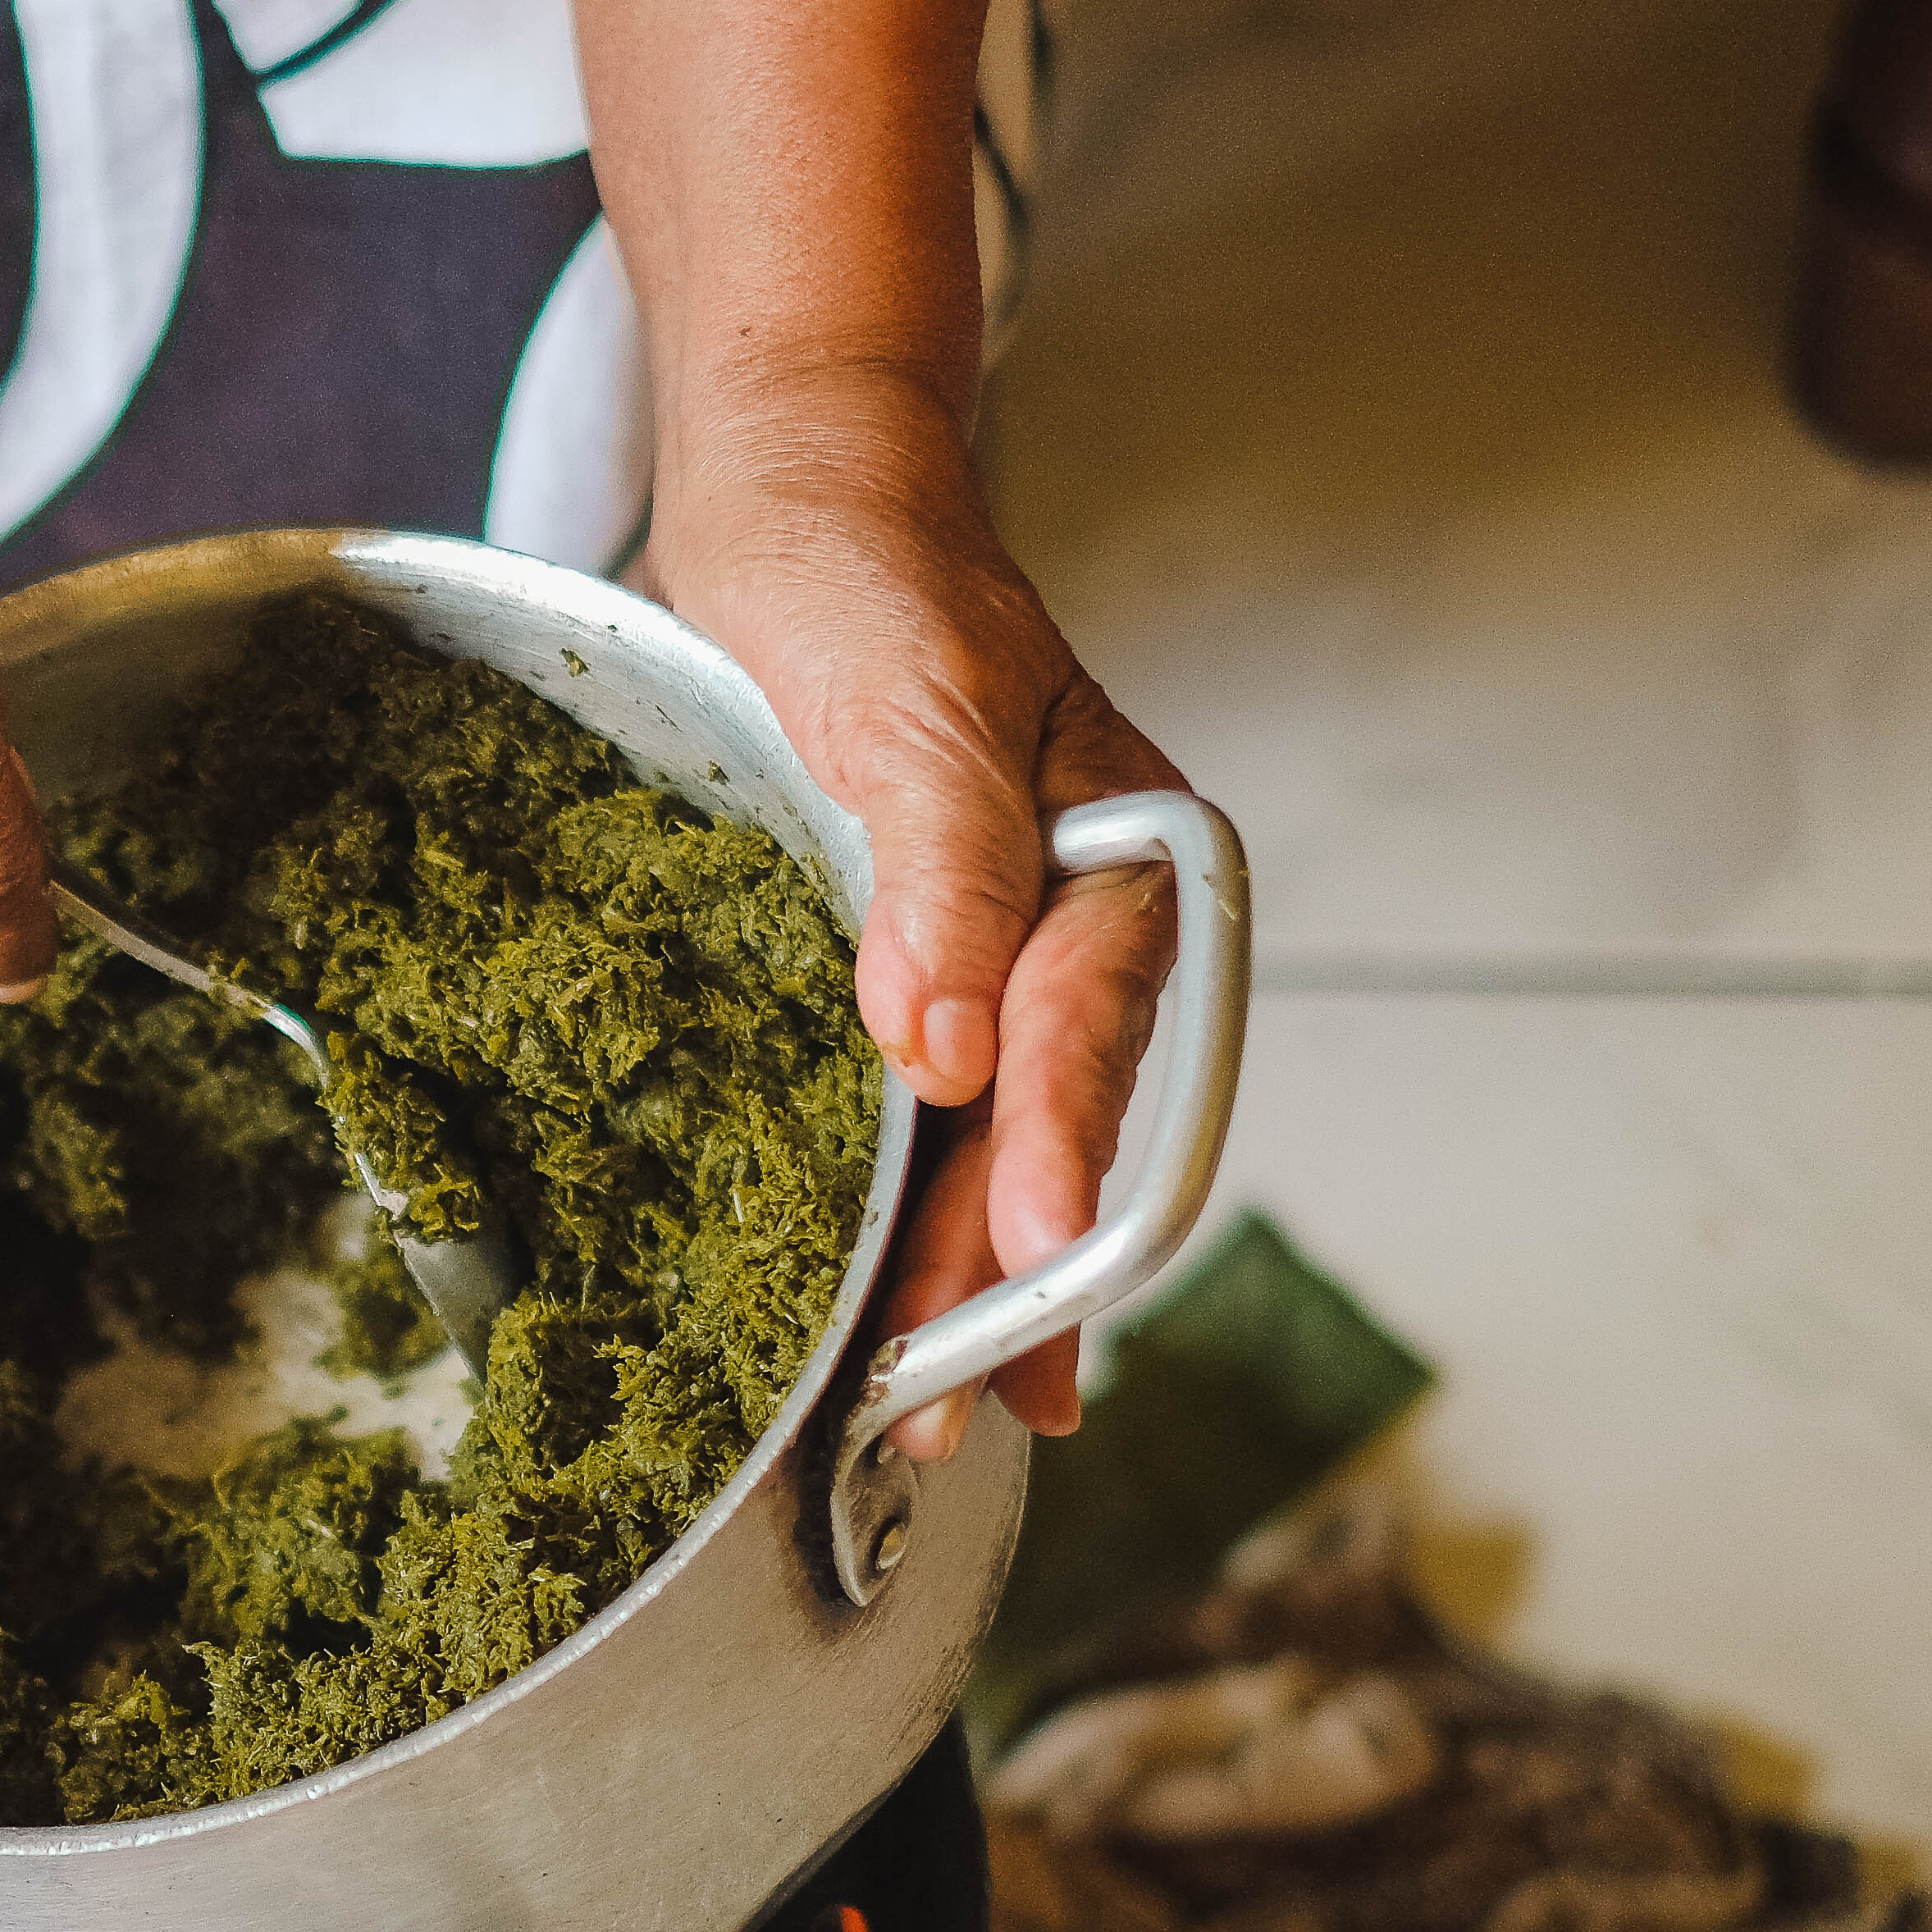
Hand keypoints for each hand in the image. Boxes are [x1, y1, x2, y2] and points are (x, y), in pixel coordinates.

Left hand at [643, 362, 1185, 1457]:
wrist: (805, 514)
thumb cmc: (872, 579)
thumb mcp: (917, 701)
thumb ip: (949, 870)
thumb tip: (943, 1047)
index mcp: (1126, 863)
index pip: (1096, 1033)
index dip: (1058, 1154)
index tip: (1025, 1256)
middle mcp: (1081, 932)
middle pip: (1059, 1129)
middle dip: (1004, 1276)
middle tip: (940, 1408)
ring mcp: (1003, 966)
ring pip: (999, 1156)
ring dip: (964, 1286)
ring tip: (920, 1417)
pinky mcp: (921, 982)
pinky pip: (933, 1128)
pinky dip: (921, 1227)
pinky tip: (908, 1327)